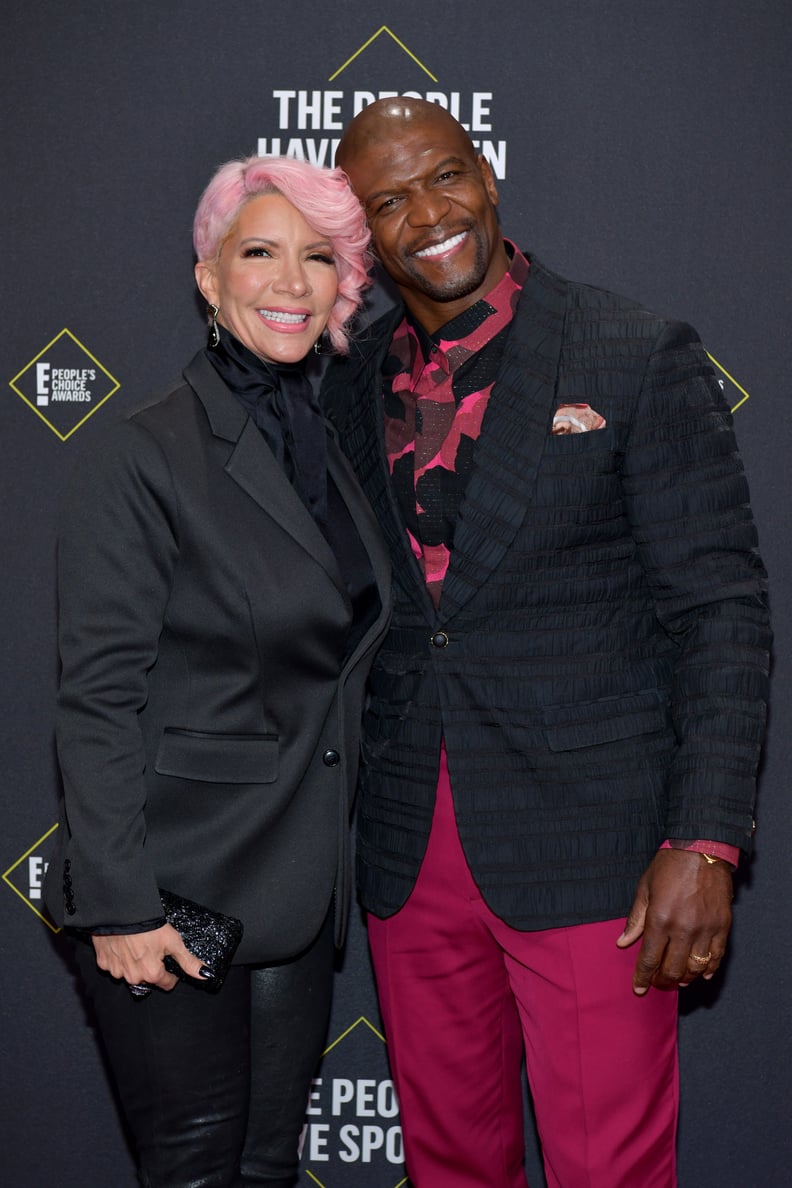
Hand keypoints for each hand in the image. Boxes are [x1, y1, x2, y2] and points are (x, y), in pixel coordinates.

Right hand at [92, 923, 207, 991]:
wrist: (120, 912)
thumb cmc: (148, 925)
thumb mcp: (174, 941)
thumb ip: (188, 961)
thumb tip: (206, 975)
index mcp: (151, 974)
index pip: (167, 983)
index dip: (172, 973)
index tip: (169, 962)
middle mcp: (133, 978)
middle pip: (148, 978)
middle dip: (152, 967)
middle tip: (152, 948)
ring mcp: (116, 972)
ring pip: (130, 973)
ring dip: (134, 963)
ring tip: (136, 945)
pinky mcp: (103, 964)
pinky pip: (114, 965)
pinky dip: (119, 958)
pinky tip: (122, 945)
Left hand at [616, 848, 732, 994]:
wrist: (702, 849)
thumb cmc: (669, 866)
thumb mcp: (645, 888)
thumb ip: (635, 919)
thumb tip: (622, 943)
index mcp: (660, 919)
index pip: (649, 959)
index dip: (643, 977)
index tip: (639, 989)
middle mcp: (683, 928)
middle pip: (673, 969)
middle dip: (663, 981)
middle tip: (658, 983)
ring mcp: (705, 928)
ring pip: (695, 967)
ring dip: (685, 978)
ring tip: (678, 979)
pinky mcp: (722, 926)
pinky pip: (716, 956)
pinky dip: (708, 969)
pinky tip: (701, 974)